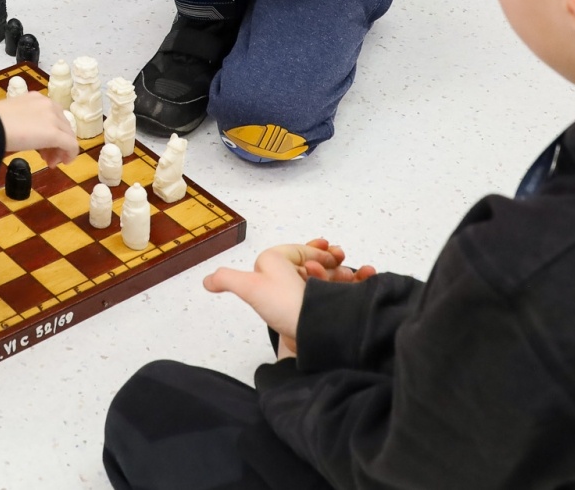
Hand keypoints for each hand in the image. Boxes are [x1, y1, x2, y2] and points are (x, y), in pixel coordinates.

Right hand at [0, 93, 78, 166]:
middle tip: (46, 157)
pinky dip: (70, 155)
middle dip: (57, 142)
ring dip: (61, 149)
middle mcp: (48, 104)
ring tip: (50, 162)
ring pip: (68, 135)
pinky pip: (71, 145)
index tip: (41, 145)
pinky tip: (64, 162)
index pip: (52, 116)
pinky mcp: (55, 133)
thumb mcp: (10, 117)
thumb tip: (24, 136)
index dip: (51, 132)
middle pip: (62, 125)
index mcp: (36, 99)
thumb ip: (23, 122)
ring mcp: (53, 118)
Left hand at [203, 238, 375, 350]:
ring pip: (336, 278)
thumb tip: (206, 283)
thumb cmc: (282, 303)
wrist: (316, 327)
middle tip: (341, 257)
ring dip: (347, 271)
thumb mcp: (250, 287)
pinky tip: (367, 275)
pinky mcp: (335, 313)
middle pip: (318, 267)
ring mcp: (317, 305)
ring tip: (357, 272)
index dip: (311, 250)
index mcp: (279, 283)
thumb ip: (228, 281)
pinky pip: (350, 293)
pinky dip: (361, 282)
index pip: (297, 259)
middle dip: (330, 259)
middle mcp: (297, 295)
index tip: (327, 247)